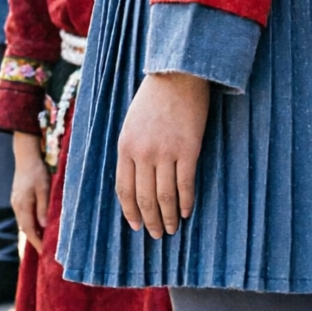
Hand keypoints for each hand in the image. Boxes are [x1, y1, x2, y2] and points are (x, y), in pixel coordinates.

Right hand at [11, 132, 50, 252]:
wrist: (26, 156)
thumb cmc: (37, 171)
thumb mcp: (44, 188)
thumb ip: (44, 207)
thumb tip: (44, 226)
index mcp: (23, 205)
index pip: (30, 229)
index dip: (37, 242)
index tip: (45, 253)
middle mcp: (17, 206)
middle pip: (25, 228)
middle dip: (35, 240)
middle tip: (46, 252)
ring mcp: (15, 202)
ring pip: (24, 222)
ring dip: (33, 232)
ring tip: (44, 242)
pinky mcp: (17, 199)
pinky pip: (24, 216)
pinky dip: (31, 224)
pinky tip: (39, 226)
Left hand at [115, 71, 209, 237]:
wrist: (177, 76)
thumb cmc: (154, 100)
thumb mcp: (131, 125)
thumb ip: (132, 151)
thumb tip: (137, 180)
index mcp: (124, 148)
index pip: (123, 189)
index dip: (129, 211)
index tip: (135, 226)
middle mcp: (141, 154)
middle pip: (144, 198)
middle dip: (150, 220)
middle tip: (157, 235)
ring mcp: (165, 152)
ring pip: (164, 196)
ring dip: (167, 217)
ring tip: (172, 229)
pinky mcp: (188, 150)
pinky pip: (185, 184)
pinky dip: (185, 202)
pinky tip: (185, 212)